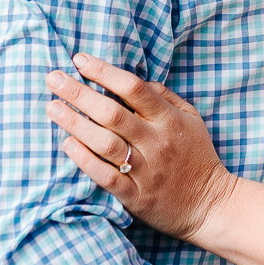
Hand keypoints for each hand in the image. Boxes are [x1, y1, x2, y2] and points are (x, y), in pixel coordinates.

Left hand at [47, 53, 235, 239]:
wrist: (211, 205)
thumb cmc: (198, 157)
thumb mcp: (191, 119)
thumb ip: (165, 97)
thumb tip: (135, 79)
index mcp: (169, 120)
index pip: (133, 88)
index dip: (104, 71)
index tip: (80, 60)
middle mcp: (156, 142)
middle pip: (112, 113)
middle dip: (79, 93)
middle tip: (52, 78)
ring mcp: (145, 170)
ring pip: (105, 143)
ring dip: (75, 123)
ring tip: (52, 108)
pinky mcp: (136, 196)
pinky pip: (106, 176)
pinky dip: (85, 160)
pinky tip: (67, 145)